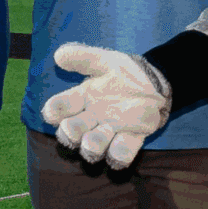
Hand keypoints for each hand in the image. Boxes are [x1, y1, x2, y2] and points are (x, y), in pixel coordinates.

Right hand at [39, 44, 172, 169]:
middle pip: (71, 132)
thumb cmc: (125, 73)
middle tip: (71, 129)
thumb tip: (58, 55)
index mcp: (83, 98)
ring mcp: (110, 131)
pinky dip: (119, 153)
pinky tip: (123, 140)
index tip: (51, 112)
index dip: (53, 111)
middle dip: (69, 133)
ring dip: (92, 146)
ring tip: (94, 140)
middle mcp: (92, 119)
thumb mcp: (106, 61)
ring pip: (93, 147)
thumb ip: (84, 57)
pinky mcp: (130, 139)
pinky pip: (121, 153)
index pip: (60, 107)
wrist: (156, 84)